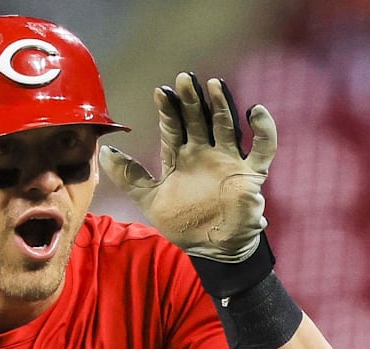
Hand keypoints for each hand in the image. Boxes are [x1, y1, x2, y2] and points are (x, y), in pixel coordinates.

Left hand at [99, 72, 276, 262]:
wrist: (212, 248)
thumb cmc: (183, 223)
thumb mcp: (150, 200)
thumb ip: (129, 177)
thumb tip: (105, 152)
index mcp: (181, 158)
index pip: (173, 128)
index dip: (168, 111)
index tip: (160, 92)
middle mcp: (204, 153)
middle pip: (198, 120)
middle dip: (191, 100)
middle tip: (184, 79)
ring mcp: (228, 161)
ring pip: (226, 126)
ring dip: (221, 105)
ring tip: (214, 85)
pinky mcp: (250, 173)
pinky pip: (263, 148)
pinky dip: (264, 129)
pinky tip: (255, 111)